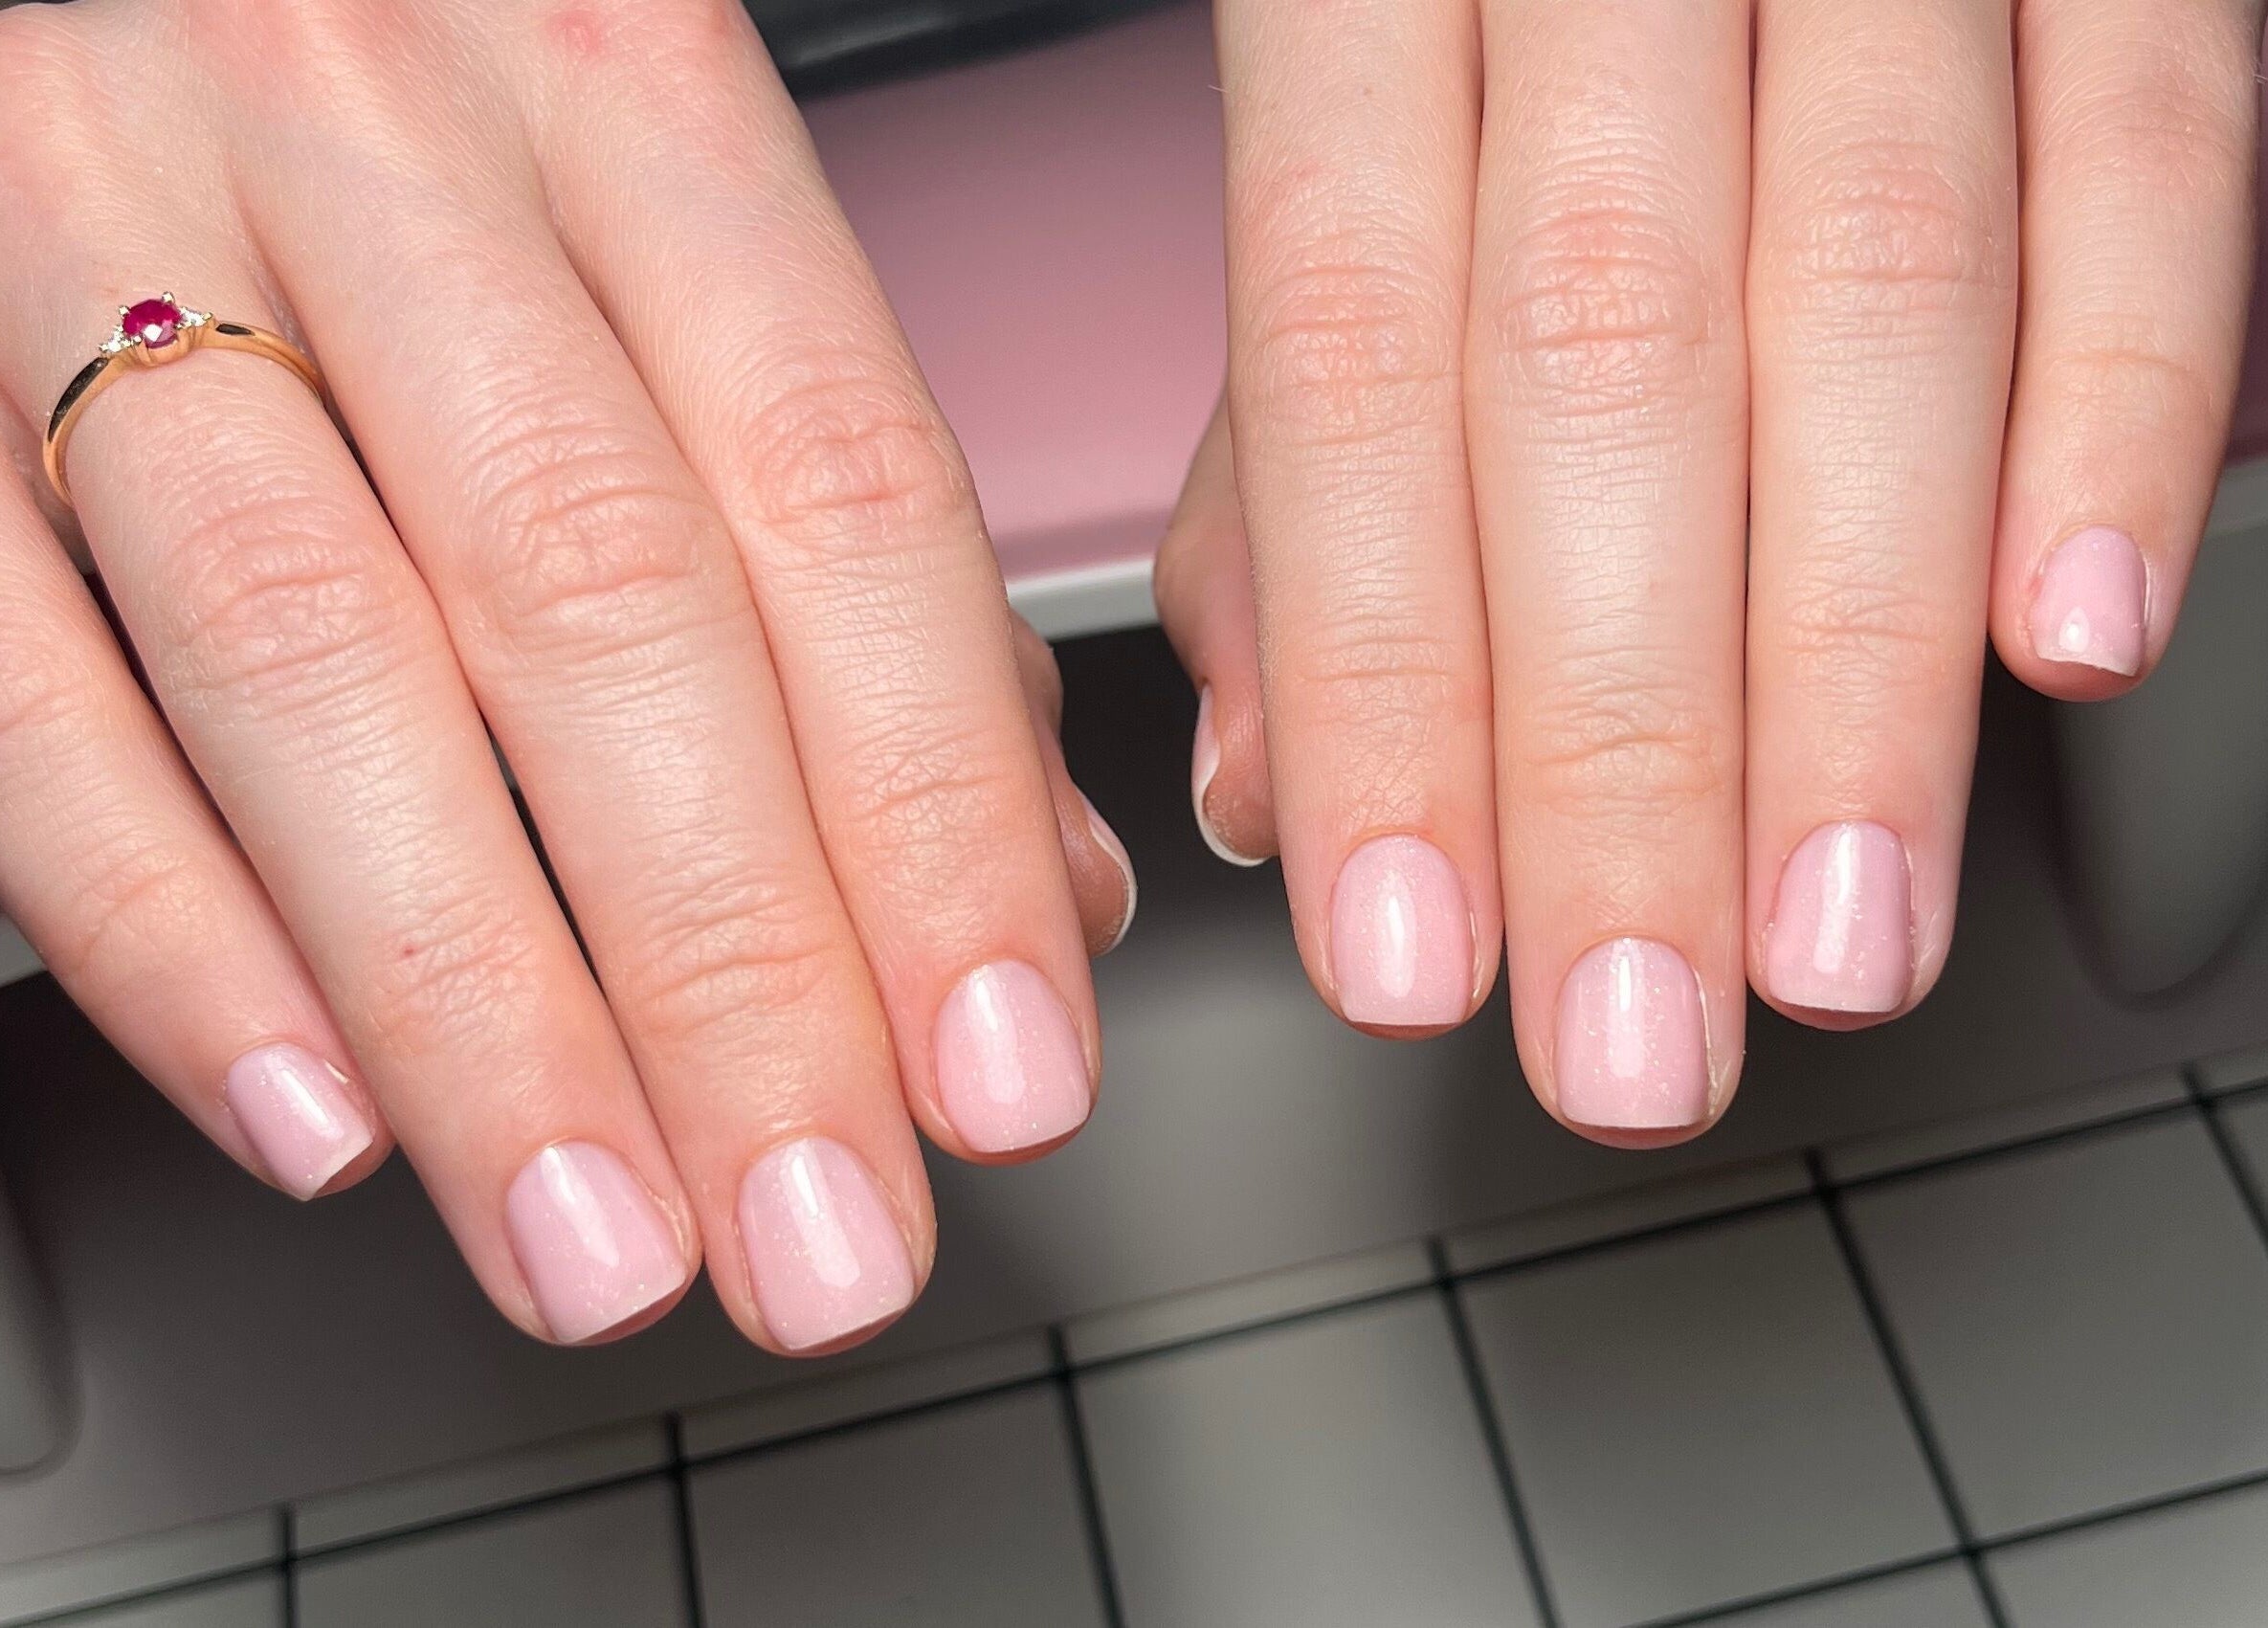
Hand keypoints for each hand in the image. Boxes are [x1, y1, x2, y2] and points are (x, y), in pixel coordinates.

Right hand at [0, 0, 1133, 1351]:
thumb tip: (1038, 875)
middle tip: (824, 1224)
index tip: (1005, 1064)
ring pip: (316, 658)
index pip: (840, 497)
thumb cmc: (441, 126)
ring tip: (603, 1234)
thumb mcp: (682, 245)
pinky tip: (321, 1112)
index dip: (938, 813)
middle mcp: (378, 131)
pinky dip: (171, 920)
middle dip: (735, 967)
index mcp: (625, 83)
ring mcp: (103, 227)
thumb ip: (861, 550)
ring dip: (481, 1001)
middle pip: (600, 602)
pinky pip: (21, 678)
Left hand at [1160, 0, 2260, 1140]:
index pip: (1348, 360)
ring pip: (1872, 284)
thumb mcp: (1350, 162)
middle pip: (1598, 360)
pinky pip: (2152, 128)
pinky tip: (2067, 635)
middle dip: (1617, 744)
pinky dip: (2121, 385)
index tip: (1409, 946)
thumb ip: (1293, 458)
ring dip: (1855, 655)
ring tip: (1830, 926)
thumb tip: (1265, 776)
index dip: (1383, 677)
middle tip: (1630, 1028)